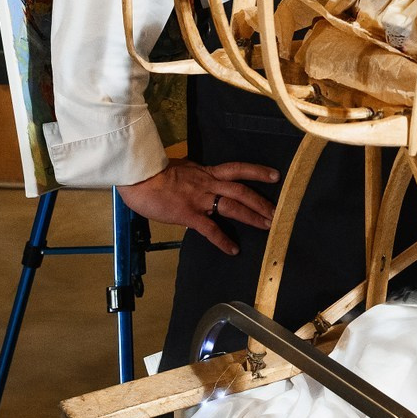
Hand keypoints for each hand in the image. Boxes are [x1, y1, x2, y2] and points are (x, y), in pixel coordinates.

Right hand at [119, 158, 279, 255]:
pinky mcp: (188, 213)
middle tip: (279, 212)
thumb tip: (197, 177)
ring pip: (232, 206)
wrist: (138, 175)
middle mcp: (207, 183)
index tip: (275, 175)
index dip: (257, 171)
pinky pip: (210, 228)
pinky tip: (233, 250)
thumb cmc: (152, 171)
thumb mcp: (179, 167)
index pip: (236, 169)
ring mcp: (199, 198)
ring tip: (268, 226)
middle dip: (261, 201)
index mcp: (205, 172)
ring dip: (252, 216)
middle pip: (241, 190)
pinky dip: (223, 240)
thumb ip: (193, 174)